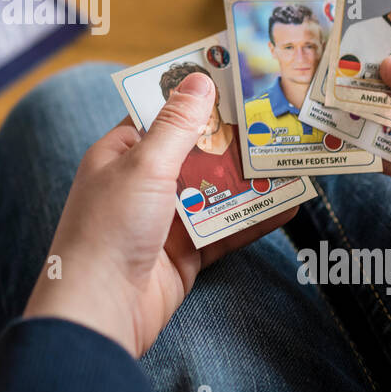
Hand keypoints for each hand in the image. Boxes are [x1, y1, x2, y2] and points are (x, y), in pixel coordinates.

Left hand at [23, 71, 298, 357]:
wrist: (100, 311)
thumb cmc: (109, 230)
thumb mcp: (144, 166)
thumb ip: (177, 126)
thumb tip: (199, 79)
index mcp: (119, 154)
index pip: (160, 115)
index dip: (195, 98)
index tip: (236, 81)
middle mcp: (140, 184)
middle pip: (194, 153)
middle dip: (232, 140)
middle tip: (276, 119)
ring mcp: (163, 220)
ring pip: (214, 191)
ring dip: (249, 180)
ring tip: (290, 160)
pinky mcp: (184, 254)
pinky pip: (224, 229)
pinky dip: (253, 219)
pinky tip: (286, 207)